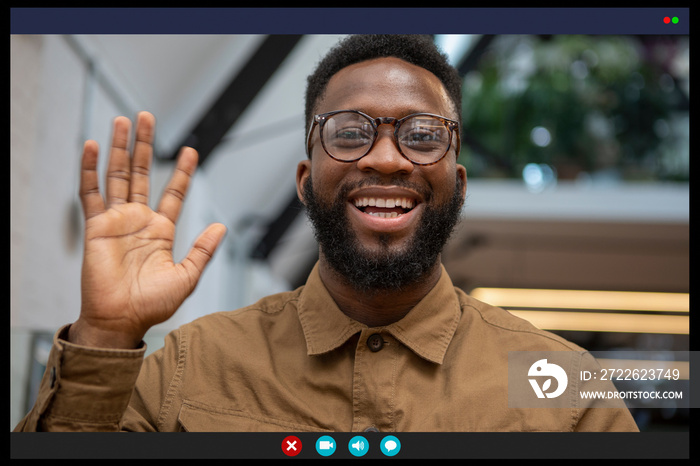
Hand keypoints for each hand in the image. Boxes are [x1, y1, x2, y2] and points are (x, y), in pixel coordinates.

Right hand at [69, 112, 226, 348]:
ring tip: (122, 120)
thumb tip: (222, 226)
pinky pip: (90, 193)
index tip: (192, 150)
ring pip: (118, 175)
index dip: (183, 172)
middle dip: (146, 145)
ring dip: (119, 148)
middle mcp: (139, 220)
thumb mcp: (186, 276)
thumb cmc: (152, 305)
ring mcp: (117, 221)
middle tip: (147, 117)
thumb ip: (203, 250)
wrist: (120, 321)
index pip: (174, 193)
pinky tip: (90, 147)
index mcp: (161, 230)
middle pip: (143, 174)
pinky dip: (89, 170)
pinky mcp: (96, 227)